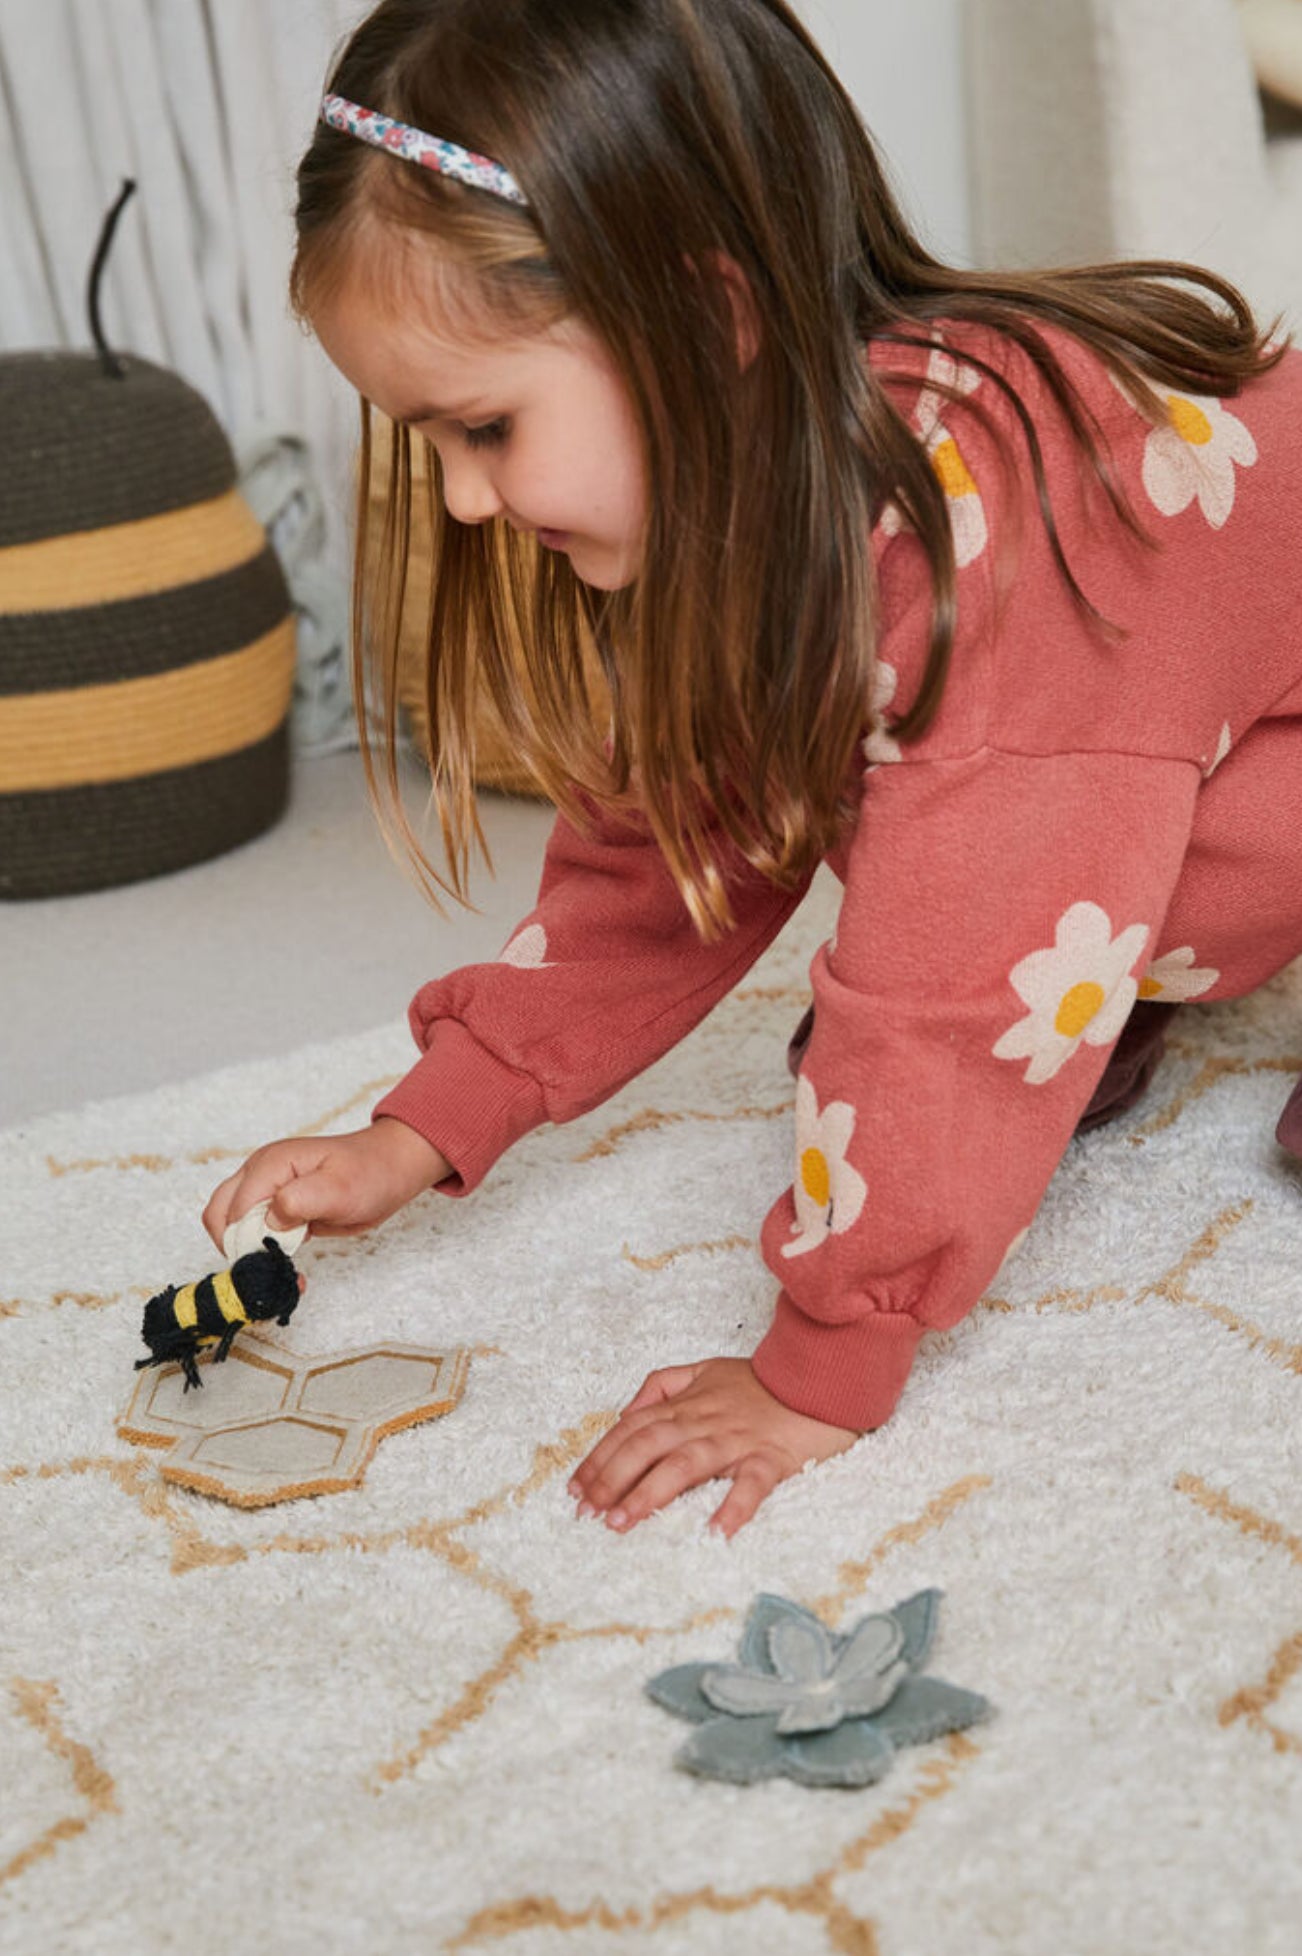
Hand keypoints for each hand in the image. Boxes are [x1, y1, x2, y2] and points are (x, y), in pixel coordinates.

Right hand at [202, 1118, 450, 1250]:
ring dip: (248, 1251)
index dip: (248, 1241)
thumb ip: (300, 1200)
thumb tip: (269, 1220)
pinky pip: (253, 1230)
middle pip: (218, 1215)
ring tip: (281, 1268)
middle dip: (237, 1247)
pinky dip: (262, 1250)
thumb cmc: (370, 1172)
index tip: (275, 1261)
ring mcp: (266, 1188)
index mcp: (271, 1164)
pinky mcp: (276, 1205)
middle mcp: (260, 1173)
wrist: (390, 1169)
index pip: (233, 1210)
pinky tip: (289, 1262)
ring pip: (231, 1225)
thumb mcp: (340, 1188)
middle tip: (270, 1268)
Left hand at [568, 1357, 858, 1538]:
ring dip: (649, 1493)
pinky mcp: (770, 1458)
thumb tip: (627, 1412)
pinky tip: (715, 1532)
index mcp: (686, 1404)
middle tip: (587, 1512)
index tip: (576, 1488)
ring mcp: (736, 1440)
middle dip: (611, 1478)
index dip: (600, 1457)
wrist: (819, 1376)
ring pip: (684, 1465)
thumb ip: (663, 1385)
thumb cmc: (762, 1382)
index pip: (631, 1429)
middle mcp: (703, 1421)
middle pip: (646, 1446)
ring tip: (622, 1522)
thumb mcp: (706, 1369)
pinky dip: (733, 1507)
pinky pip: (750, 1484)